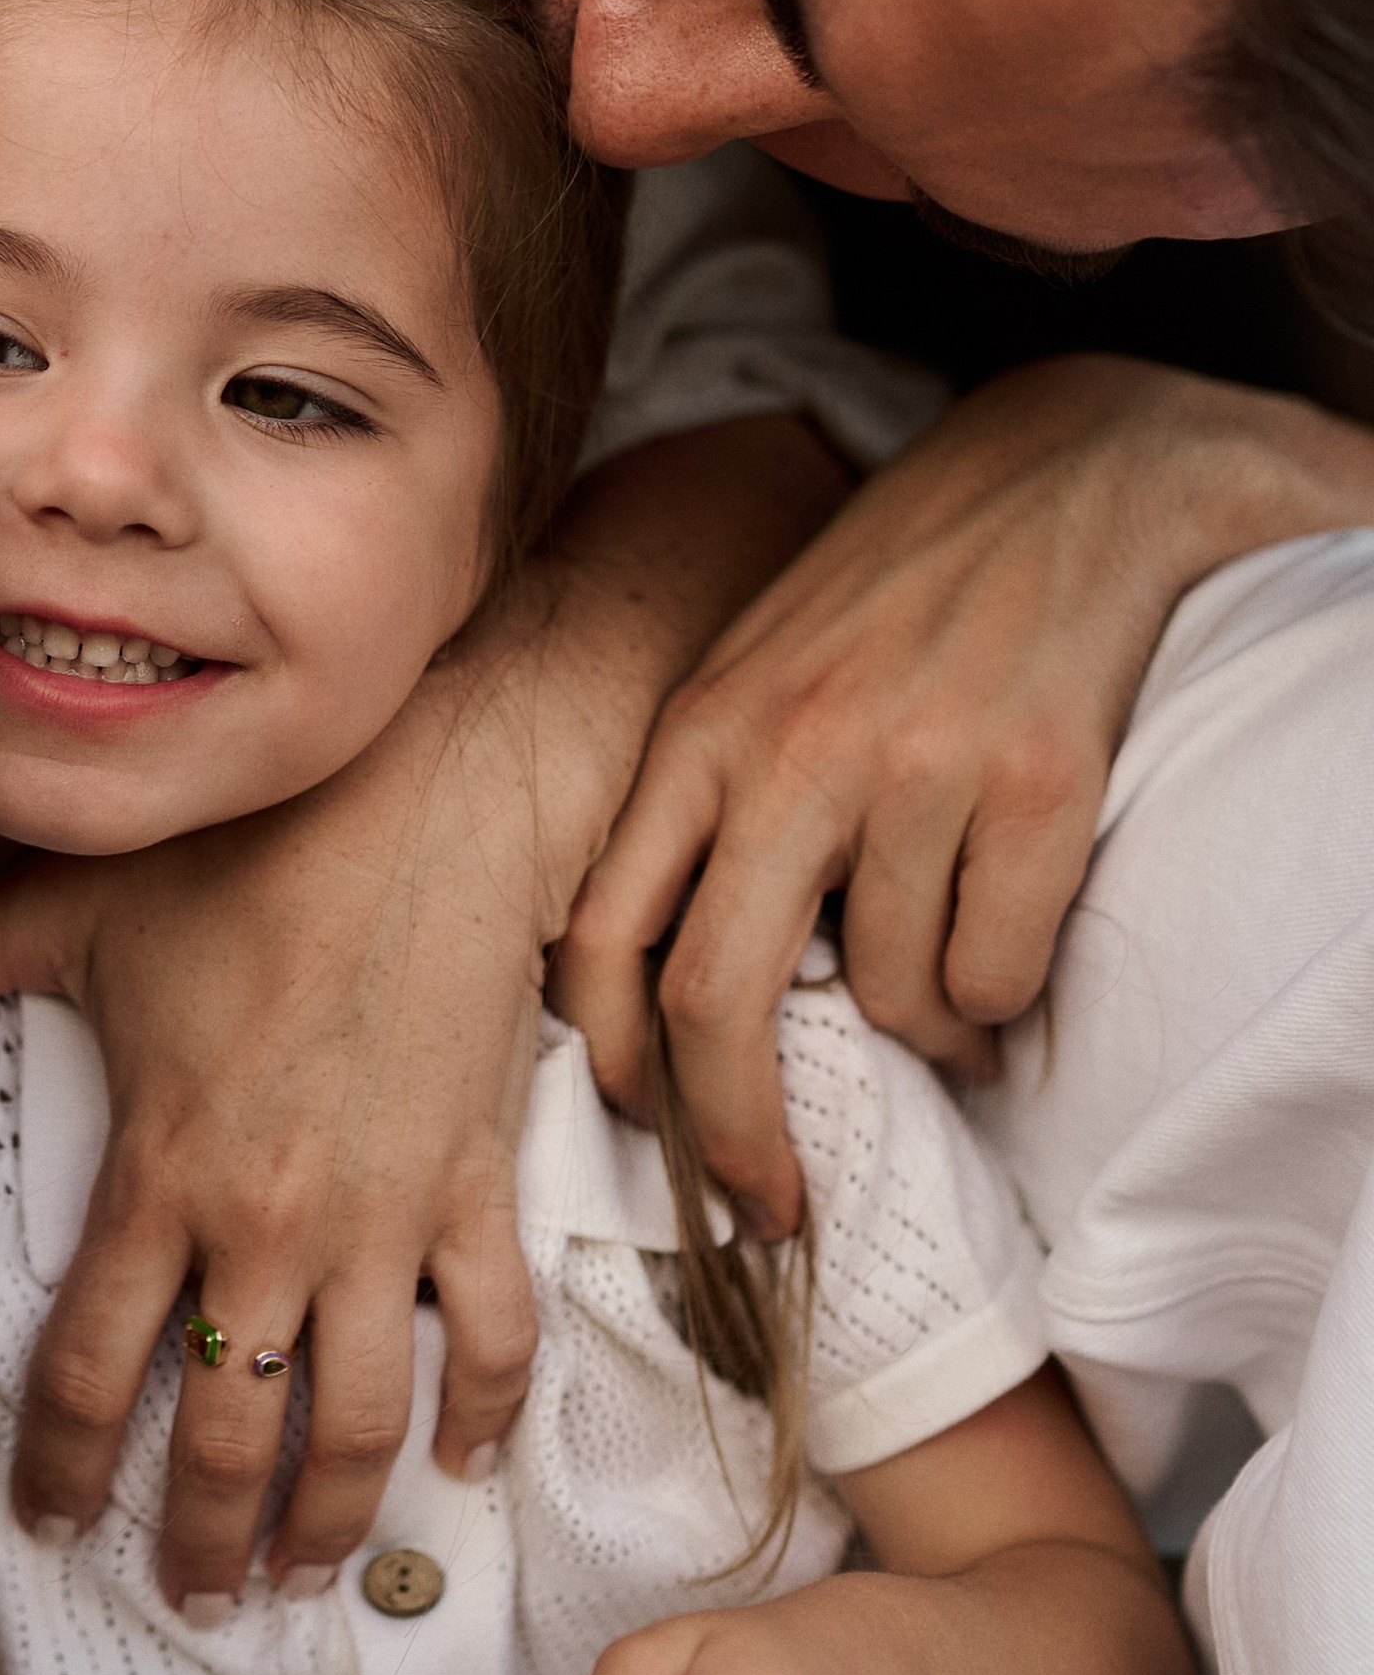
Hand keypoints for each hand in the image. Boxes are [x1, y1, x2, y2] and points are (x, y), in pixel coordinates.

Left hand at [0, 421, 848, 1605]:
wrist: (431, 805)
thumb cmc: (242, 855)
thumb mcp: (64, 908)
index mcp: (162, 1174)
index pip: (96, 1368)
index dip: (67, 1466)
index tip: (49, 1525)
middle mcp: (269, 1227)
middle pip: (226, 1432)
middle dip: (200, 1536)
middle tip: (187, 1595)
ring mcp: (381, 1218)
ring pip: (357, 1418)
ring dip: (333, 1517)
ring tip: (304, 1575)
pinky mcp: (473, 1189)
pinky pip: (487, 1333)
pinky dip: (482, 1412)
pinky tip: (463, 1467)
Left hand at [558, 357, 1373, 1237]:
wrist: (1073, 471)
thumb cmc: (901, 592)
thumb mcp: (757, 671)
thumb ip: (706, 803)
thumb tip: (660, 989)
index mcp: (701, 730)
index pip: (600, 932)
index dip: (612, 1062)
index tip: (648, 1130)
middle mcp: (788, 751)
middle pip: (710, 1003)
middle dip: (731, 1134)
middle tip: (769, 1203)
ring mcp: (912, 768)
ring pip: (882, 998)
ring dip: (920, 1037)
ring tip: (947, 1000)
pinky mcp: (1032, 785)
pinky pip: (994, 972)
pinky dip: (1000, 999)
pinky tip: (1008, 951)